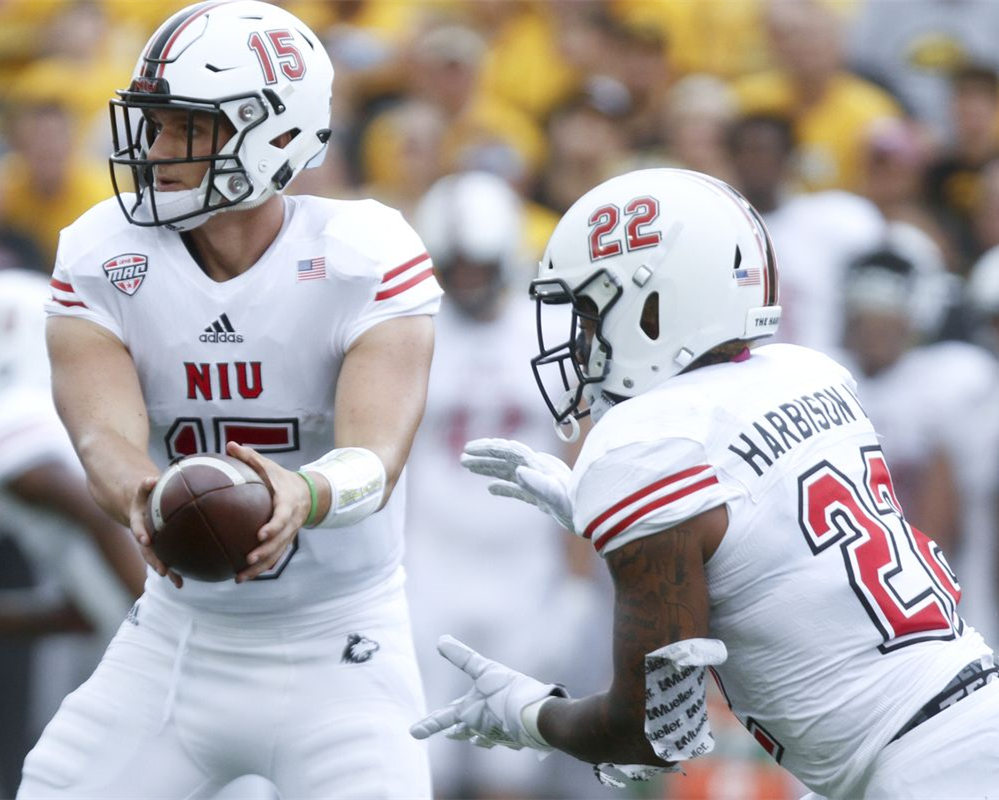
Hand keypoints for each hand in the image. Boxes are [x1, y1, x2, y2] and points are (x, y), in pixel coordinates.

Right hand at [130, 475, 182, 588]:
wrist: (135, 504)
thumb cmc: (146, 493)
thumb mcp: (143, 488)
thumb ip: (146, 485)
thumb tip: (152, 480)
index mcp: (139, 518)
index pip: (139, 526)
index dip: (142, 532)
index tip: (145, 540)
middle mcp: (143, 532)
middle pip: (148, 549)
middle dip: (155, 560)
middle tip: (163, 571)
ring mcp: (150, 541)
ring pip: (156, 558)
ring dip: (166, 569)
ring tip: (177, 582)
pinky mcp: (157, 547)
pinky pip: (164, 559)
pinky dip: (173, 570)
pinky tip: (182, 582)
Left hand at [226, 441, 309, 581]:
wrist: (308, 494)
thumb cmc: (281, 478)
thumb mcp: (269, 466)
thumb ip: (250, 457)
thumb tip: (230, 445)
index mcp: (287, 504)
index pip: (282, 517)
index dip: (273, 527)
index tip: (260, 535)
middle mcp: (290, 522)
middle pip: (280, 541)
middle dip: (265, 553)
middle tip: (248, 559)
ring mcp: (289, 534)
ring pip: (276, 554)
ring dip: (259, 568)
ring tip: (239, 578)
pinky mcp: (284, 541)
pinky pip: (274, 557)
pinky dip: (260, 568)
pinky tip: (244, 576)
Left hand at [409, 635, 566, 750]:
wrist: (538, 717)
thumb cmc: (509, 692)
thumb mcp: (485, 669)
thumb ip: (462, 657)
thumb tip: (440, 640)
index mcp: (469, 713)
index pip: (443, 718)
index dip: (428, 723)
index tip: (413, 733)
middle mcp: (480, 728)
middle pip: (463, 732)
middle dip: (455, 732)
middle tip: (448, 734)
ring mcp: (498, 737)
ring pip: (482, 739)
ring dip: (475, 737)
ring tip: (473, 738)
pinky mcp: (516, 739)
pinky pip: (505, 739)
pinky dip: (503, 736)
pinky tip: (508, 733)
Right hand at [460, 438, 573, 531]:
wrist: (595, 517)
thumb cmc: (577, 507)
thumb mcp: (556, 496)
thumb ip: (538, 484)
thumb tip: (517, 471)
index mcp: (538, 465)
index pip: (508, 450)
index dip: (487, 448)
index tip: (468, 449)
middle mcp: (537, 469)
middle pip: (505, 458)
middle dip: (483, 457)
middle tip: (462, 458)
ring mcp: (539, 482)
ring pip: (508, 471)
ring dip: (488, 468)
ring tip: (468, 467)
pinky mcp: (541, 496)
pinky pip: (517, 489)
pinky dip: (502, 486)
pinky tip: (490, 489)